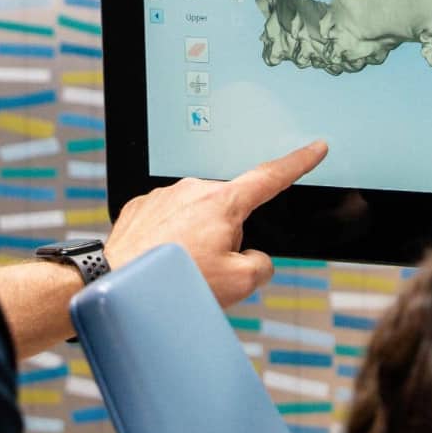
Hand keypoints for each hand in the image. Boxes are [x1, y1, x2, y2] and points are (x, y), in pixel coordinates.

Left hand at [104, 140, 328, 306]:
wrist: (116, 284)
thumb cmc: (174, 284)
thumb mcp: (238, 284)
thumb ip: (261, 265)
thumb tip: (254, 257)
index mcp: (223, 202)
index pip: (271, 177)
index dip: (298, 162)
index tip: (315, 148)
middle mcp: (194, 190)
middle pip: (230, 212)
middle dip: (227, 238)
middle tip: (207, 270)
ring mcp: (165, 196)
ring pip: (197, 218)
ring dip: (195, 240)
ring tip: (177, 269)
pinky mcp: (141, 207)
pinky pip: (168, 221)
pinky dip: (169, 240)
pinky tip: (159, 261)